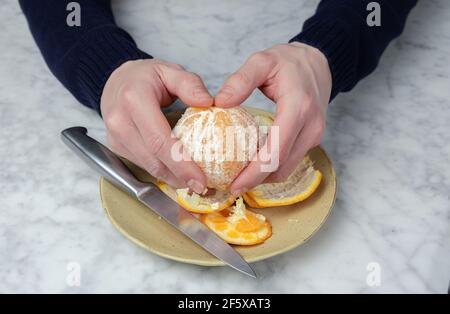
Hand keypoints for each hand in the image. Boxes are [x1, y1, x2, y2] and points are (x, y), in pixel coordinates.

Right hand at [101, 59, 212, 192]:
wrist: (115, 80)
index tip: (200, 179)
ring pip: (148, 167)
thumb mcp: (169, 70)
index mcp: (134, 100)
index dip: (181, 164)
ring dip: (172, 178)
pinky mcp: (116, 147)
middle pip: (153, 160)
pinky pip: (142, 164)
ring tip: (194, 182)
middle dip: (180, 177)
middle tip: (203, 187)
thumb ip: (189, 84)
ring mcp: (115, 137)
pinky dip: (162, 171)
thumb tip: (208, 102)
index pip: (159, 140)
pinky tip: (179, 172)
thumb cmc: (145, 77)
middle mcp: (120, 121)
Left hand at [215, 43, 331, 195]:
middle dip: (256, 181)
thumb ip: (241, 80)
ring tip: (239, 177)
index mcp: (298, 108)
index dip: (254, 173)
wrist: (320, 62)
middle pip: (282, 167)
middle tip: (231, 186)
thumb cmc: (290, 62)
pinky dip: (272, 168)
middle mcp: (311, 127)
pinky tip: (254, 165)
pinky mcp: (312, 140)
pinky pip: (291, 161)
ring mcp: (314, 136)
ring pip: (287, 168)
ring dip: (264, 177)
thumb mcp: (262, 61)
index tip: (234, 184)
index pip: (276, 151)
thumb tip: (220, 102)